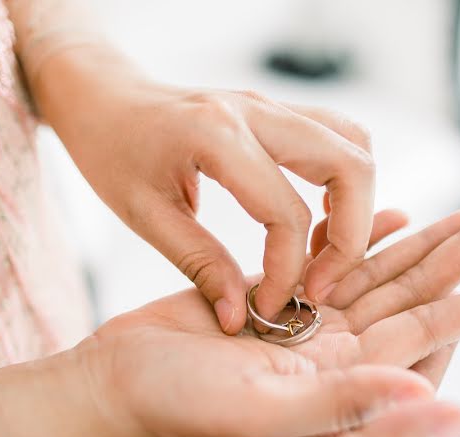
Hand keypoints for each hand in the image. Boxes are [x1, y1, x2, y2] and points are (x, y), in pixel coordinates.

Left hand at [34, 46, 379, 332]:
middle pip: (351, 167)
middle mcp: (257, 111)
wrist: (104, 96)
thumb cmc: (111, 149)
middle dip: (350, 238)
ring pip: (356, 146)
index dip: (287, 271)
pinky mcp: (278, 111)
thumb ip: (200, 265)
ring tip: (320, 253)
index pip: (286, 212)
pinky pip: (339, 138)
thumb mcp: (144, 215)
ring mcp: (272, 105)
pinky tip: (313, 220)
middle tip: (321, 284)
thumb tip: (241, 317)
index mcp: (217, 135)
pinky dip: (344, 183)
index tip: (268, 307)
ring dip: (356, 207)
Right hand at [68, 202, 459, 436]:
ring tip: (449, 210)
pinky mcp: (234, 332)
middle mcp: (319, 385)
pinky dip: (335, 248)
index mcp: (340, 420)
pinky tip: (363, 223)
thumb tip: (455, 415)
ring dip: (406, 248)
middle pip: (406, 308)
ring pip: (357, 287)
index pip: (425, 354)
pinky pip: (300, 280)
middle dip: (458, 260)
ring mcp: (277, 358)